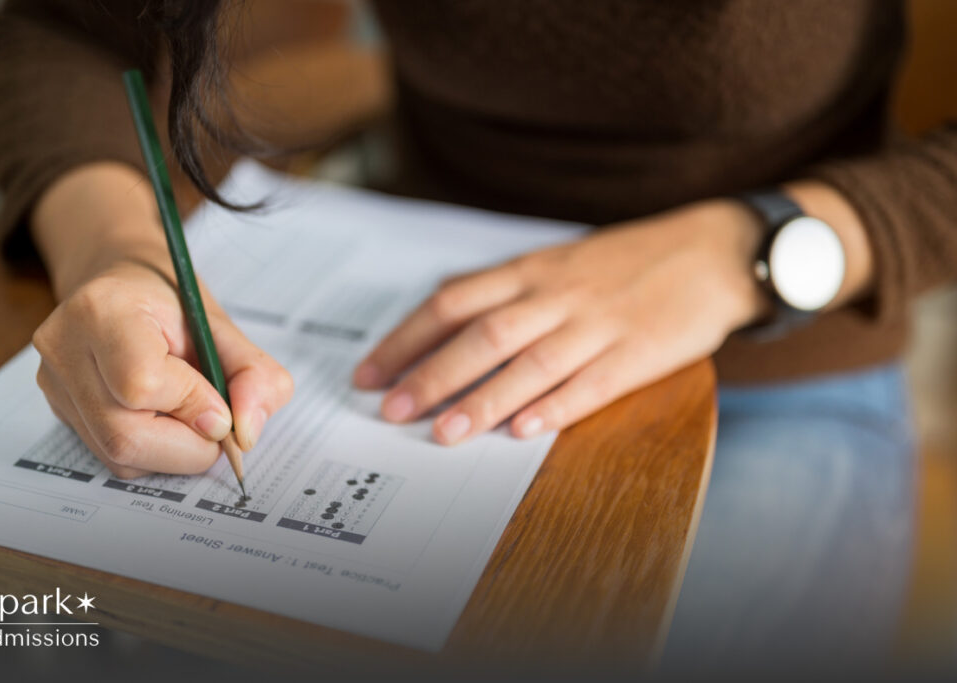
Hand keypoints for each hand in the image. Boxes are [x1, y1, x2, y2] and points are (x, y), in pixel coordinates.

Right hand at [33, 254, 292, 478]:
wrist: (122, 284)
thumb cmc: (172, 301)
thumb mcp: (223, 326)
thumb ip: (253, 375)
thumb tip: (245, 435)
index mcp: (104, 310)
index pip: (141, 384)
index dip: (192, 406)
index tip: (222, 407)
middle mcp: (65, 348)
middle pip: (124, 436)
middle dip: (188, 446)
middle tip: (216, 425)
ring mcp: (54, 383)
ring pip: (118, 456)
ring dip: (172, 452)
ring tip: (189, 414)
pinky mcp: (58, 409)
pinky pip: (111, 457)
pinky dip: (152, 451)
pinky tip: (163, 418)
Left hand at [353, 199, 767, 444]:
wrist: (714, 251)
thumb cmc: (630, 260)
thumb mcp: (561, 259)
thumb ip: (508, 288)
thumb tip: (447, 312)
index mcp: (533, 271)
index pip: (453, 302)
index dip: (407, 338)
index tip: (371, 372)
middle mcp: (558, 295)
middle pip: (482, 335)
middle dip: (432, 375)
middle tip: (391, 410)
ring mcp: (599, 324)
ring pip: (530, 363)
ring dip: (484, 400)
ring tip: (444, 432)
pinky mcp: (639, 352)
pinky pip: (592, 383)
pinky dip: (556, 407)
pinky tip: (523, 430)